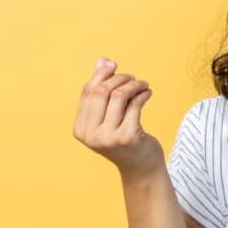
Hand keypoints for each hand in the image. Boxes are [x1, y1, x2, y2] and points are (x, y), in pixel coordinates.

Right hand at [72, 57, 163, 179]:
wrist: (141, 167)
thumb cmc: (124, 138)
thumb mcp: (109, 116)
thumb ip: (103, 89)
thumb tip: (102, 60)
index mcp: (80, 129)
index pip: (87, 92)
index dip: (102, 75)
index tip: (115, 66)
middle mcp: (91, 135)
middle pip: (101, 92)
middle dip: (119, 78)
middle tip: (134, 78)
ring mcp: (108, 137)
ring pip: (119, 96)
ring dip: (134, 85)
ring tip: (143, 85)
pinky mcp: (128, 137)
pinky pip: (135, 104)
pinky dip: (143, 94)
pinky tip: (147, 93)